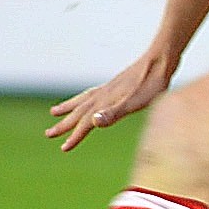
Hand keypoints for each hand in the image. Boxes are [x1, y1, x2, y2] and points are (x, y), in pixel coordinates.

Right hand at [46, 50, 179, 151]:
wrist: (160, 60)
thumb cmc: (151, 84)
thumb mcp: (136, 102)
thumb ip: (114, 113)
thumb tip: (94, 122)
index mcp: (106, 103)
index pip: (86, 123)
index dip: (75, 136)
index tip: (63, 148)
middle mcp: (103, 95)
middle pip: (79, 112)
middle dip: (64, 124)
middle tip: (48, 134)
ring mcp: (108, 88)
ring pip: (82, 100)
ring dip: (68, 108)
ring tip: (54, 111)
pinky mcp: (115, 84)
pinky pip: (92, 93)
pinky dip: (83, 97)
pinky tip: (87, 99)